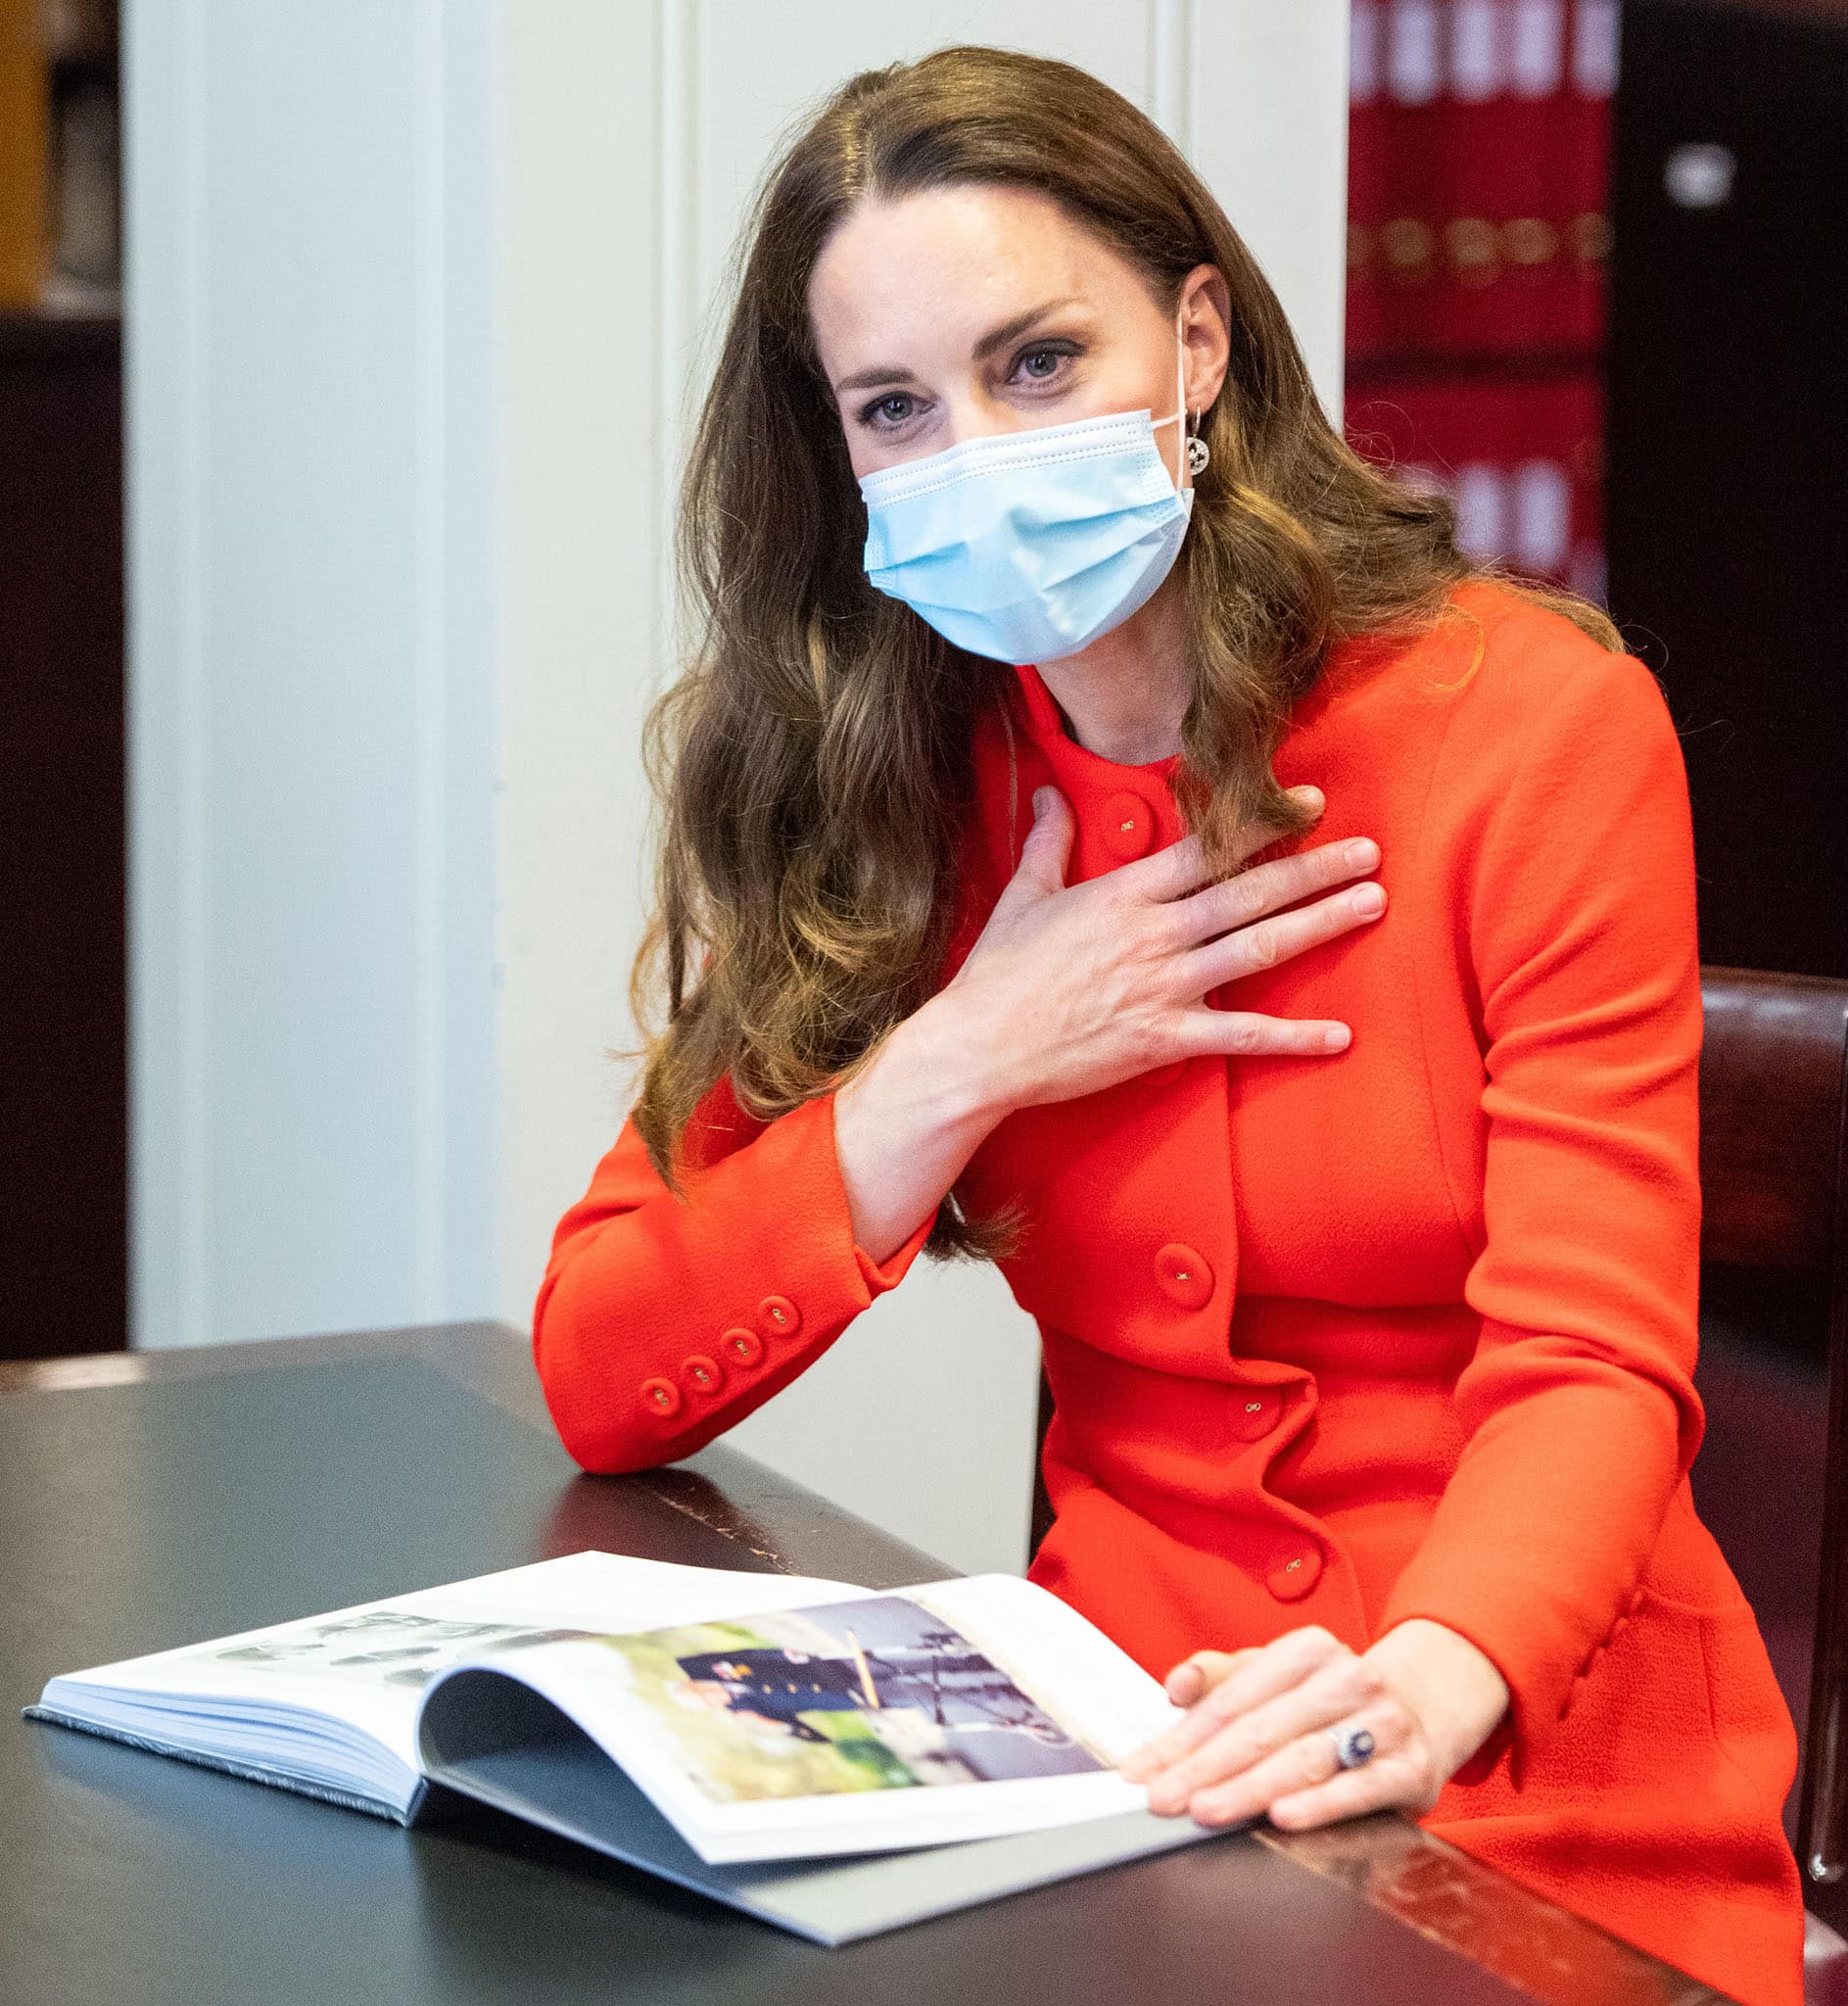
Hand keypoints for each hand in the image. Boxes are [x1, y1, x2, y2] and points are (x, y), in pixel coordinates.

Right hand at [940, 783, 1386, 1120]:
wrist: (980, 1049)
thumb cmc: (996, 976)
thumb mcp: (1021, 898)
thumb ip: (1048, 843)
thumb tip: (1049, 794)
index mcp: (1123, 894)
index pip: (1208, 847)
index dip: (1263, 822)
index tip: (1310, 802)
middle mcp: (1153, 933)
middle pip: (1250, 891)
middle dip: (1315, 868)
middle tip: (1371, 851)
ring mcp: (1164, 986)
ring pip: (1258, 947)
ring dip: (1320, 924)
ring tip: (1372, 903)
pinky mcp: (1166, 1038)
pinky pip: (1241, 1035)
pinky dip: (1293, 1038)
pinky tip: (1339, 1035)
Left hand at [1117, 1620, 1509, 1832]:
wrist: (1428, 1706)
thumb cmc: (1335, 1697)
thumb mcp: (1279, 1674)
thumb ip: (1221, 1677)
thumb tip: (1176, 1686)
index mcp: (1307, 1650)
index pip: (1231, 1699)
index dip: (1181, 1738)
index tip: (1141, 1771)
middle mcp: (1346, 1678)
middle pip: (1261, 1729)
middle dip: (1204, 1769)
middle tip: (1164, 1799)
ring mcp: (1382, 1722)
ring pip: (1304, 1759)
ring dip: (1249, 1787)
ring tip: (1207, 1809)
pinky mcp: (1412, 1768)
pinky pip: (1360, 1788)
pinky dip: (1321, 1803)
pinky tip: (1283, 1816)